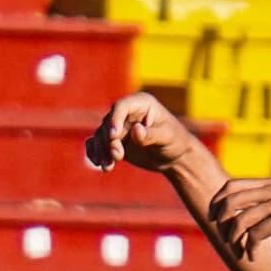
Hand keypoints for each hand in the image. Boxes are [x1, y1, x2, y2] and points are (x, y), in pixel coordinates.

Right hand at [88, 90, 210, 179]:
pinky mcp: (114, 140)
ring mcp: (119, 126)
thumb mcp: (167, 138)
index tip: (113, 136)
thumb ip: (152, 134)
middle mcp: (127, 112)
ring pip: (100, 135)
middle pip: (108, 123)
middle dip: (109, 141)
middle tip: (118, 157)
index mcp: (142, 103)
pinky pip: (96, 143)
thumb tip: (136, 130)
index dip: (115, 119)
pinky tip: (99, 164)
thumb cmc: (175, 142)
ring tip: (107, 167)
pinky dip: (94, 153)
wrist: (174, 157)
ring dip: (101, 150)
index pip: (121, 106)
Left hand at [205, 176, 270, 264]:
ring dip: (235, 240)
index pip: (232, 185)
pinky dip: (250, 249)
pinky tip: (253, 257)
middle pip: (231, 201)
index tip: (212, 218)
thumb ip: (260, 204)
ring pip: (240, 220)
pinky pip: (254, 234)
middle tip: (224, 239)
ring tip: (239, 252)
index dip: (216, 201)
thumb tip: (230, 211)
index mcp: (270, 184)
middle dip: (221, 223)